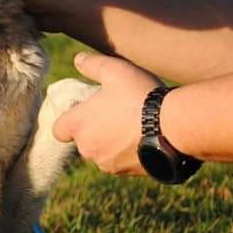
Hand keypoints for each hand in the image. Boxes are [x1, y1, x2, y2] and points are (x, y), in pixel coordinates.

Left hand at [53, 52, 160, 174]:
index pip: (59, 130)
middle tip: (115, 113)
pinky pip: (123, 162)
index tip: (84, 112)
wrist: (173, 127)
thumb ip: (92, 64)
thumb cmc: (139, 95)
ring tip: (133, 124)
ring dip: (112, 142)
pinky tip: (145, 137)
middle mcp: (87, 148)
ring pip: (103, 153)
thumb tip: (78, 59)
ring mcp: (107, 163)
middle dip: (95, 129)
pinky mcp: (127, 173)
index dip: (69, 121)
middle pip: (83, 141)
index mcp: (78, 125)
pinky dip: (129, 153)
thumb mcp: (114, 70)